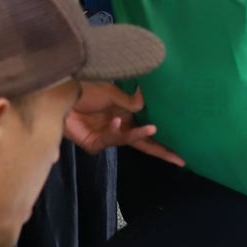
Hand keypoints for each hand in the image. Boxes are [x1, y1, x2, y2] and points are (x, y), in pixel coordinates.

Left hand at [66, 83, 184, 166]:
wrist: (63, 93)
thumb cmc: (87, 89)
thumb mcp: (112, 92)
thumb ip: (130, 100)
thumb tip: (147, 103)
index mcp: (127, 114)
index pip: (149, 127)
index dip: (164, 136)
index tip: (182, 145)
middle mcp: (121, 126)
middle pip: (144, 142)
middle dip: (162, 150)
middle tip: (180, 158)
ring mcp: (108, 136)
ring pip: (129, 140)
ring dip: (139, 135)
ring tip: (152, 129)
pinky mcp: (94, 144)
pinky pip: (110, 139)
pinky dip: (115, 131)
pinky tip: (116, 122)